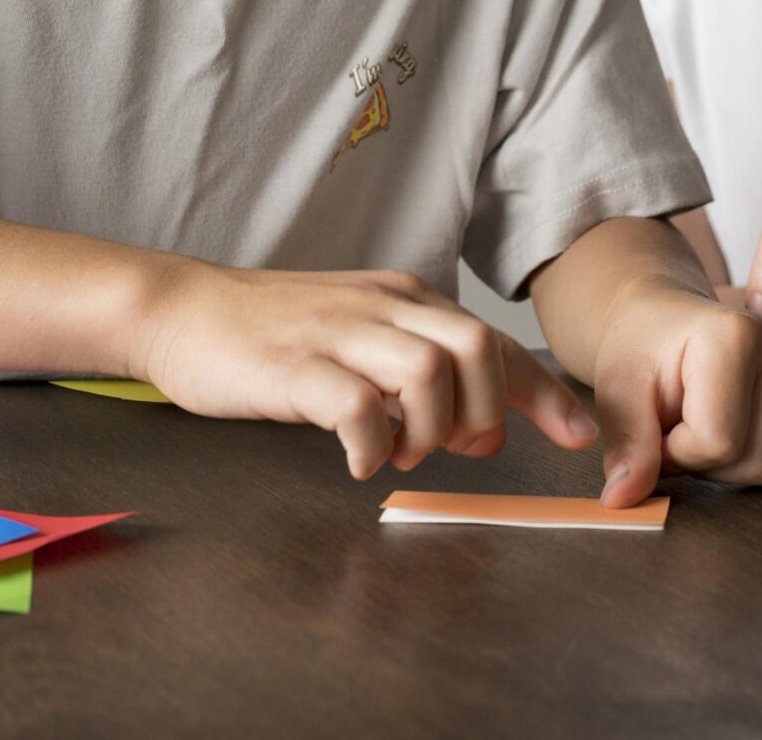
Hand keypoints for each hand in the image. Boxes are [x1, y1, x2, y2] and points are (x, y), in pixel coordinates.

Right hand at [139, 263, 598, 479]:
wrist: (183, 309)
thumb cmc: (274, 332)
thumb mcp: (359, 335)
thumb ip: (415, 369)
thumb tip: (476, 424)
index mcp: (405, 299)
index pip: (493, 341)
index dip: (542, 393)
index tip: (578, 435)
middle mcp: (382, 306)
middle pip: (477, 348)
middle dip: (487, 411)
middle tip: (459, 450)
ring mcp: (338, 333)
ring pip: (430, 371)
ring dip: (432, 429)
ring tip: (403, 454)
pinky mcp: (294, 366)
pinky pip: (357, 405)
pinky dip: (372, 444)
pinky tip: (360, 462)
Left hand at [591, 281, 761, 506]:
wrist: (672, 320)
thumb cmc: (644, 351)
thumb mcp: (620, 390)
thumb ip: (627, 443)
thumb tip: (620, 499)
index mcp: (736, 333)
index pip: (718, 442)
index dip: (676, 452)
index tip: (657, 424)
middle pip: (756, 461)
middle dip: (705, 462)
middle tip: (681, 426)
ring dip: (735, 466)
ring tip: (709, 424)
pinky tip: (740, 427)